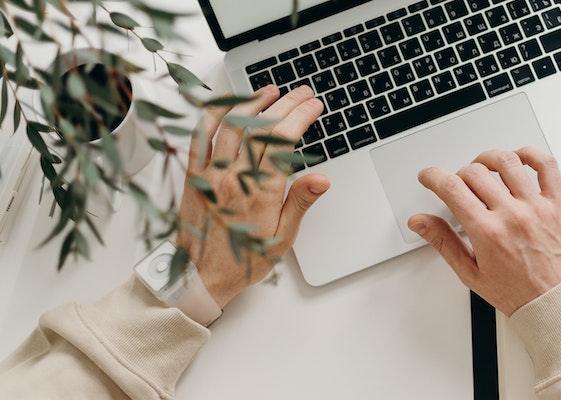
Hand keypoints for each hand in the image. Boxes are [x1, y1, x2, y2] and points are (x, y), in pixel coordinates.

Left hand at [176, 85, 328, 307]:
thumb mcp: (282, 238)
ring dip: (254, 102)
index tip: (313, 106)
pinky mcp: (193, 175)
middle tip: (302, 93)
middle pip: (262, 128)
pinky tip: (228, 102)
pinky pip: (200, 136)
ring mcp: (211, 174)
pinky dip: (213, 114)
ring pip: (232, 125)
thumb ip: (300, 203)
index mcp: (261, 193)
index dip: (301, 117)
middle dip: (286, 104)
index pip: (285, 142)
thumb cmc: (243, 260)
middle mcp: (235, 178)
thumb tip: (321, 179)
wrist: (200, 277)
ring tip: (271, 91)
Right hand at [407, 148, 560, 315]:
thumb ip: (443, 242)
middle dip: (459, 175)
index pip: (451, 188)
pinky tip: (519, 160)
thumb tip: (420, 222)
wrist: (560, 302)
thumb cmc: (520, 293)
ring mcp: (537, 206)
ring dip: (488, 159)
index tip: (429, 177)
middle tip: (459, 186)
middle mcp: (512, 215)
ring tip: (484, 169)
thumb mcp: (471, 274)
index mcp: (488, 233)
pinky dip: (531, 154)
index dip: (433, 177)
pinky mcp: (558, 203)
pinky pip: (546, 166)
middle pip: (475, 172)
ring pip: (507, 161)